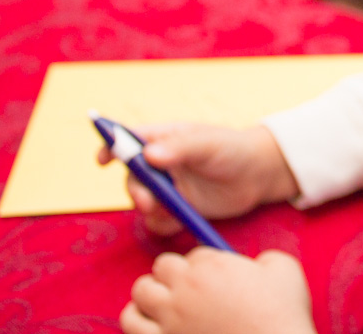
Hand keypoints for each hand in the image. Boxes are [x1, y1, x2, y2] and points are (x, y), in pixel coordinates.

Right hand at [97, 123, 299, 235]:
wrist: (260, 175)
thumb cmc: (234, 149)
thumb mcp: (209, 144)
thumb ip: (180, 147)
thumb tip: (148, 154)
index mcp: (166, 139)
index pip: (130, 139)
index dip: (112, 146)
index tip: (103, 159)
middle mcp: (163, 164)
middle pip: (133, 177)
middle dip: (135, 190)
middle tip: (148, 202)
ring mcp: (170, 187)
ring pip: (143, 201)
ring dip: (148, 210)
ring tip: (169, 212)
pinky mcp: (180, 208)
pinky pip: (159, 220)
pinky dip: (162, 224)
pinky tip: (178, 220)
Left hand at [120, 248, 315, 333]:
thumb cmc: (283, 317)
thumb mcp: (285, 269)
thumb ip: (265, 257)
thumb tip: (255, 264)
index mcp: (211, 266)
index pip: (194, 253)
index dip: (206, 265)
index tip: (216, 279)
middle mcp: (184, 289)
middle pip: (160, 266)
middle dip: (175, 274)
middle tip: (190, 289)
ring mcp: (169, 319)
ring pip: (139, 293)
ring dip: (151, 295)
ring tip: (166, 304)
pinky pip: (131, 325)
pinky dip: (139, 321)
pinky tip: (156, 325)